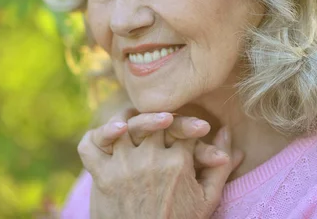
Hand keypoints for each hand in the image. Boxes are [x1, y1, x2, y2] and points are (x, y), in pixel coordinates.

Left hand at [78, 110, 242, 218]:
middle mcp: (150, 160)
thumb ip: (221, 166)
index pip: (183, 126)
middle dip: (163, 118)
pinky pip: (90, 144)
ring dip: (130, 120)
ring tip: (138, 125)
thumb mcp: (207, 199)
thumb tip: (227, 132)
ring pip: (123, 125)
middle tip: (166, 124)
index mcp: (178, 164)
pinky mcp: (100, 176)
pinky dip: (96, 136)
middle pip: (155, 120)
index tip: (193, 131)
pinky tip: (112, 135)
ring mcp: (122, 167)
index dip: (188, 124)